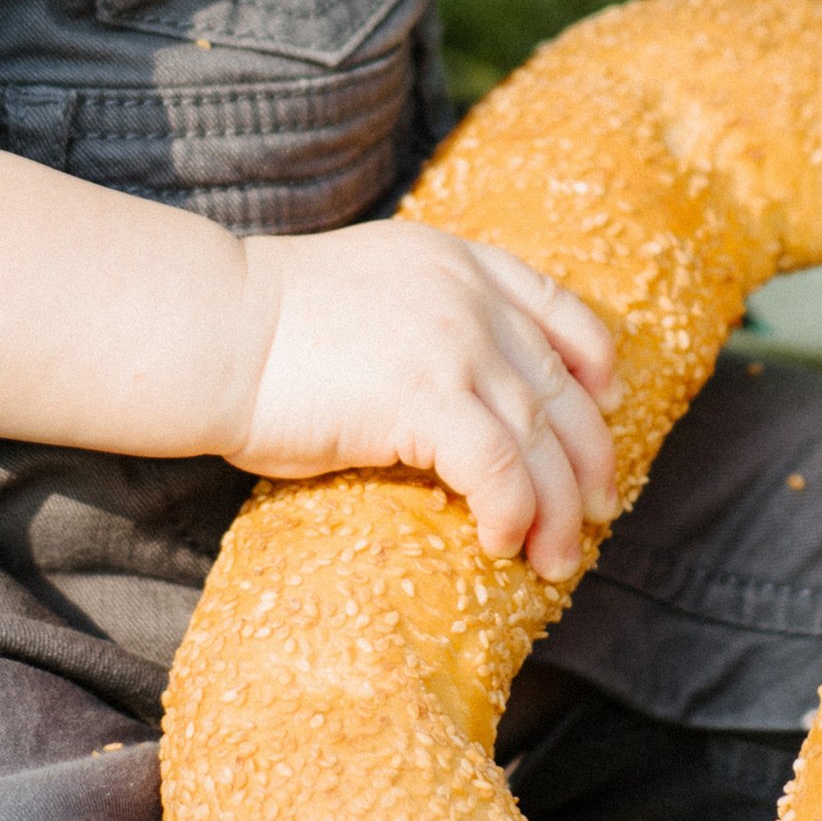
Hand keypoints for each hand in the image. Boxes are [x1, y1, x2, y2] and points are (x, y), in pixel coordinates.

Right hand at [228, 218, 618, 580]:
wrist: (212, 328)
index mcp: (454, 261)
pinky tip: (501, 545)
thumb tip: (454, 400)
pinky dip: (513, 516)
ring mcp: (455, 346)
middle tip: (601, 510)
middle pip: (562, 387)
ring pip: (542, 442)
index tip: (609, 400)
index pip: (555, 305)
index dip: (593, 360)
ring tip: (558, 559)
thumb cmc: (262, 328)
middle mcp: (469, 298)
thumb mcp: (365, 296)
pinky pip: (501, 473)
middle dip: (590, 458)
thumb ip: (422, 326)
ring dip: (561, 511)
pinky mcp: (428, 400)